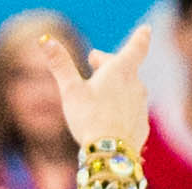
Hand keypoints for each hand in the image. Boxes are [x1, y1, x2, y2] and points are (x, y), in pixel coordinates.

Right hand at [42, 21, 150, 153]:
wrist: (110, 155)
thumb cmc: (90, 119)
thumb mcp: (70, 90)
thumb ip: (60, 65)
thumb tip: (46, 41)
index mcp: (120, 70)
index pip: (137, 46)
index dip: (141, 36)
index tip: (146, 29)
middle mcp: (136, 85)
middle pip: (125, 68)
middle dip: (109, 65)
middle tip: (93, 64)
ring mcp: (141, 106)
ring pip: (129, 90)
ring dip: (116, 88)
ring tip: (100, 95)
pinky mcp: (141, 125)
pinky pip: (130, 111)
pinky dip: (120, 110)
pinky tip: (109, 119)